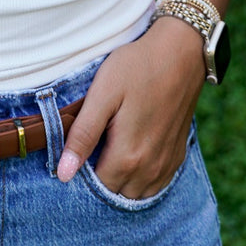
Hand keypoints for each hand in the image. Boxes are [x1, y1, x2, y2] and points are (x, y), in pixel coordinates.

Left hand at [56, 16, 205, 197]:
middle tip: (92, 145)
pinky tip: (131, 152)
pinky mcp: (177, 155)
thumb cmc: (137, 67)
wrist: (180, 52)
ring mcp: (167, 164)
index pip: (96, 187)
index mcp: (128, 157)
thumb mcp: (102, 94)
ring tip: (109, 148)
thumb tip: (64, 174)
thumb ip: (83, 135)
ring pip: (136, 193)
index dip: (81, 172)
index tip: (76, 150)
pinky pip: (155, 185)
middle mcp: (150, 169)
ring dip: (121, 181)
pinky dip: (140, 178)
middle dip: (100, 178)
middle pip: (116, 193)